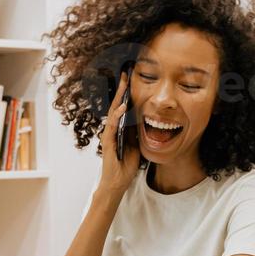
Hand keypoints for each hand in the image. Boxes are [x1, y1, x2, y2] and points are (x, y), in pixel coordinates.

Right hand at [97, 70, 141, 197]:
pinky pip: (112, 126)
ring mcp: (109, 135)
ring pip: (113, 112)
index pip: (124, 106)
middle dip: (122, 89)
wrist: (118, 182)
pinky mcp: (107, 143)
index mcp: (120, 128)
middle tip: (126, 72)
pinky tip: (123, 107)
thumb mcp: (138, 144)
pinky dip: (117, 116)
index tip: (132, 78)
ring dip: (119, 97)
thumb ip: (139, 131)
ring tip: (125, 83)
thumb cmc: (127, 165)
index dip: (128, 93)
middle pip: (117, 105)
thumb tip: (147, 117)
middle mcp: (112, 128)